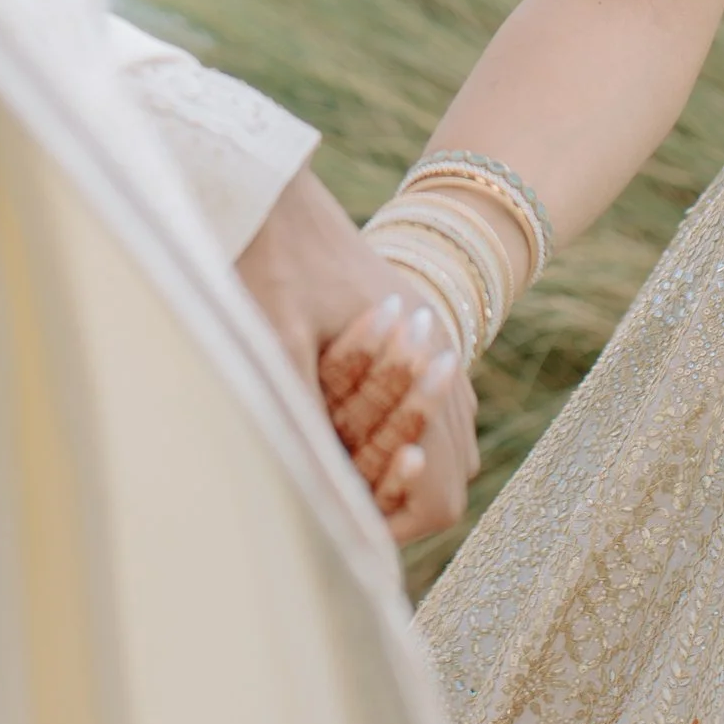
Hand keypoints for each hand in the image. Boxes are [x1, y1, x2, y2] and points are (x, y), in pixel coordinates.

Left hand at [235, 168, 477, 539]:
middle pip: (439, 485)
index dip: (387, 524)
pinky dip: (388, 439)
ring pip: (435, 457)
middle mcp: (448, 371)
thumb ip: (302, 423)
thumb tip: (314, 500)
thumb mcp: (277, 346)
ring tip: (327, 458)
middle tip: (322, 486)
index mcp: (426, 371)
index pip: (434, 499)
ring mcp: (443, 360)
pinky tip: (338, 429)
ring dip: (386, 468)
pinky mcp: (426, 350)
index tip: (333, 519)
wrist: (285, 199)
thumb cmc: (275, 265)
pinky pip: (426, 424)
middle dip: (384, 500)